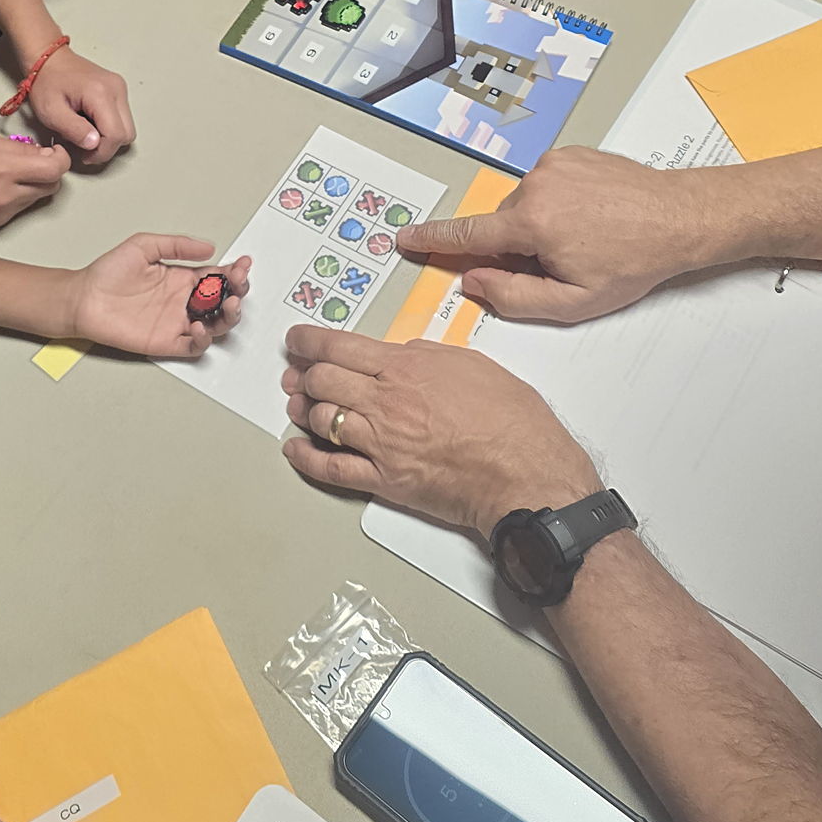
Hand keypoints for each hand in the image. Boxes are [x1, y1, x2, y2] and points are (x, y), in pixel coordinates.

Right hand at [0, 134, 69, 228]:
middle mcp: (9, 195)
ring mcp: (5, 212)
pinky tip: (2, 186)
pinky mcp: (0, 222)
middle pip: (52, 186)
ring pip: (39, 197)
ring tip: (14, 173)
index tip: (54, 151)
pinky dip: (21, 195)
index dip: (61, 158)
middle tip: (37, 160)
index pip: (54, 169)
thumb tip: (45, 154)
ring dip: (36, 184)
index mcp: (5, 169)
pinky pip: (23, 207)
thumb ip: (21, 149)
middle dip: (50, 171)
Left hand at [25, 46, 134, 164]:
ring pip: (126, 128)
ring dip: (107, 137)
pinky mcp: (118, 90)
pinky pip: (121, 118)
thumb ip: (74, 130)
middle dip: (107, 146)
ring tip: (83, 130)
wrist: (47, 59)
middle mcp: (116, 89)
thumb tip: (94, 145)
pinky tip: (88, 121)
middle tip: (83, 145)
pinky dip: (108, 127)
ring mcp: (120, 88)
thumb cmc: (46, 82)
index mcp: (100, 93)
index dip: (101, 152)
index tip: (84, 155)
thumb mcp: (51, 112)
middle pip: (127, 133)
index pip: (116, 135)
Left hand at [70, 235, 250, 357]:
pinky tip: (200, 325)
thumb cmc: (108, 273)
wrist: (84, 298)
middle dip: (238, 291)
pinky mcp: (166, 341)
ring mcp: (177, 322)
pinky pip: (193, 345)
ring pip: (216, 325)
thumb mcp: (144, 245)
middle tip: (239, 282)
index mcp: (182, 278)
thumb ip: (176, 245)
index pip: (217, 276)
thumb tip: (208, 247)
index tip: (242, 264)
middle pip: (223, 301)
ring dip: (229, 316)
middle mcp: (183, 301)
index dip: (234, 271)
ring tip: (230, 303)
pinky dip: (202, 339)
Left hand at [280, 325, 597, 539]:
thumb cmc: (512, 421)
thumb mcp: (473, 364)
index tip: (297, 341)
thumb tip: (404, 352)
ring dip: (303, 411)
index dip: (308, 341)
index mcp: (406, 368)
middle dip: (304, 374)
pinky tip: (295, 449)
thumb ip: (430, 354)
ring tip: (299, 406)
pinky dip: (305, 458)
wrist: (526, 473)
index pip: (338, 346)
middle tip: (298, 373)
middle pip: (321, 380)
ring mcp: (381, 443)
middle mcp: (386, 402)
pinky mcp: (384, 480)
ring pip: (319, 419)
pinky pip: (330, 468)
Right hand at [396, 147, 713, 320]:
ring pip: (524, 205)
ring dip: (541, 224)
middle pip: (502, 225)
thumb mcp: (575, 301)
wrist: (680, 217)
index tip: (406, 239)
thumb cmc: (636, 259)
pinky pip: (545, 184)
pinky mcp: (569, 153)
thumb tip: (475, 282)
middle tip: (564, 262)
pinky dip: (558, 203)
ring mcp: (554, 165)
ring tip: (585, 237)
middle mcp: (536, 185)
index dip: (432, 240)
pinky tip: (589, 216)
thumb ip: (514, 296)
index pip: (466, 235)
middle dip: (520, 247)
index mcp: (533, 223)